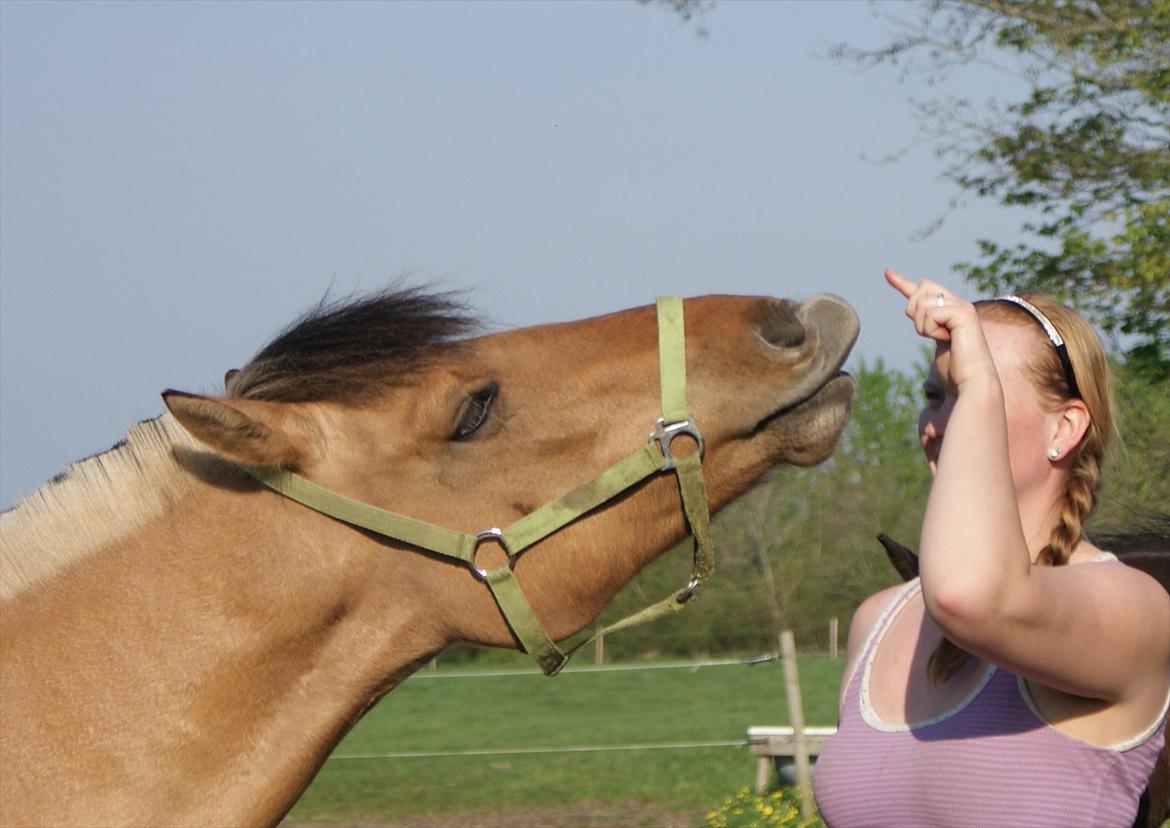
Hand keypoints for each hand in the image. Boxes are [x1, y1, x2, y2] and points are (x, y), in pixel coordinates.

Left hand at [884, 268, 996, 390]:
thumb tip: (918, 315)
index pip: (924, 291)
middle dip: (915, 311)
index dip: (902, 282)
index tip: (887, 272)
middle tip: (931, 333)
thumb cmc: (955, 372)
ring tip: (943, 339)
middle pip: (920, 289)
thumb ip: (929, 326)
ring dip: (923, 326)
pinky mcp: (964, 312)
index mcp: (951, 311)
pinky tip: (947, 338)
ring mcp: (962, 307)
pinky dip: (931, 329)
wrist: (971, 383)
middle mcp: (958, 305)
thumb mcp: (937, 345)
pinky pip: (930, 313)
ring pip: (922, 303)